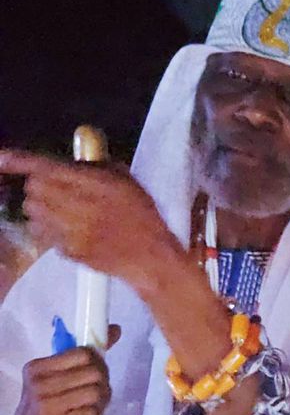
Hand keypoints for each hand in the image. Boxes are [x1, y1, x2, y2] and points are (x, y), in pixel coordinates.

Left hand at [0, 151, 175, 285]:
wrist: (149, 256)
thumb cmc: (142, 215)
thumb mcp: (126, 181)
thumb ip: (97, 168)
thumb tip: (74, 163)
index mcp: (91, 183)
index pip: (45, 167)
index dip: (19, 161)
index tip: (1, 157)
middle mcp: (75, 205)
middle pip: (33, 189)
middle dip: (38, 186)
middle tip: (56, 190)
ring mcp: (68, 230)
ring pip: (33, 212)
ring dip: (40, 207)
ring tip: (60, 210)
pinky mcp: (66, 250)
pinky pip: (42, 234)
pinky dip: (46, 229)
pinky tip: (65, 229)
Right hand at [5, 330, 118, 414]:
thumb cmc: (44, 413)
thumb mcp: (56, 382)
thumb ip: (83, 358)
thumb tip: (115, 329)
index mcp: (36, 368)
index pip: (84, 353)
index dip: (97, 366)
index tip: (94, 380)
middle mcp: (38, 383)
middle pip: (95, 373)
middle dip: (103, 387)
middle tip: (96, 401)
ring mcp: (45, 404)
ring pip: (96, 393)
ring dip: (100, 406)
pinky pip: (92, 414)